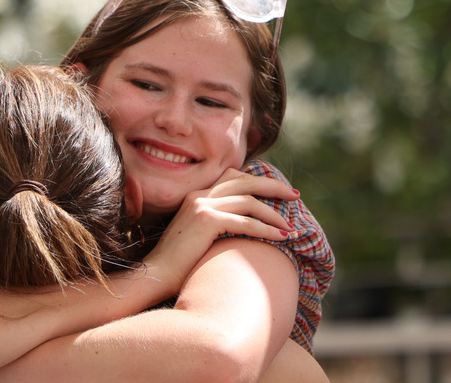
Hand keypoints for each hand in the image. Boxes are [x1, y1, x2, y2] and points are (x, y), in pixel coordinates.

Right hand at [142, 167, 298, 292]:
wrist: (156, 274)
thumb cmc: (178, 264)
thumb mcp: (197, 236)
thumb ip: (216, 225)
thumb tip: (243, 228)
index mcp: (196, 196)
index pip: (232, 177)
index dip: (257, 181)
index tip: (277, 192)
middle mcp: (199, 195)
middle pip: (245, 181)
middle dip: (273, 187)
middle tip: (295, 195)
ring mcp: (202, 206)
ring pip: (249, 201)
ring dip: (274, 214)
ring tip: (291, 227)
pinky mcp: (207, 221)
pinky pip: (246, 222)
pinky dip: (267, 229)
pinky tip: (282, 238)